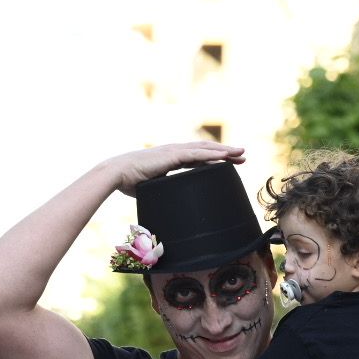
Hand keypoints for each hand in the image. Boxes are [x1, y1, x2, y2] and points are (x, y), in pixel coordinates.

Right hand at [106, 141, 245, 196]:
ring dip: (224, 151)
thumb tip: (165, 208)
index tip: (228, 162)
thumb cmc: (128, 183)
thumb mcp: (151, 188)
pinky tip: (225, 156)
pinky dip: (212, 155)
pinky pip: (197, 155)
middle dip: (225, 152)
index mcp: (170, 158)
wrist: (116, 174)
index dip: (213, 158)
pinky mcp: (172, 155)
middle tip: (242, 157)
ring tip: (241, 153)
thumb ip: (161, 193)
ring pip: (205, 149)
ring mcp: (173, 151)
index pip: (197, 156)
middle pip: (205, 150)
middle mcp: (174, 151)